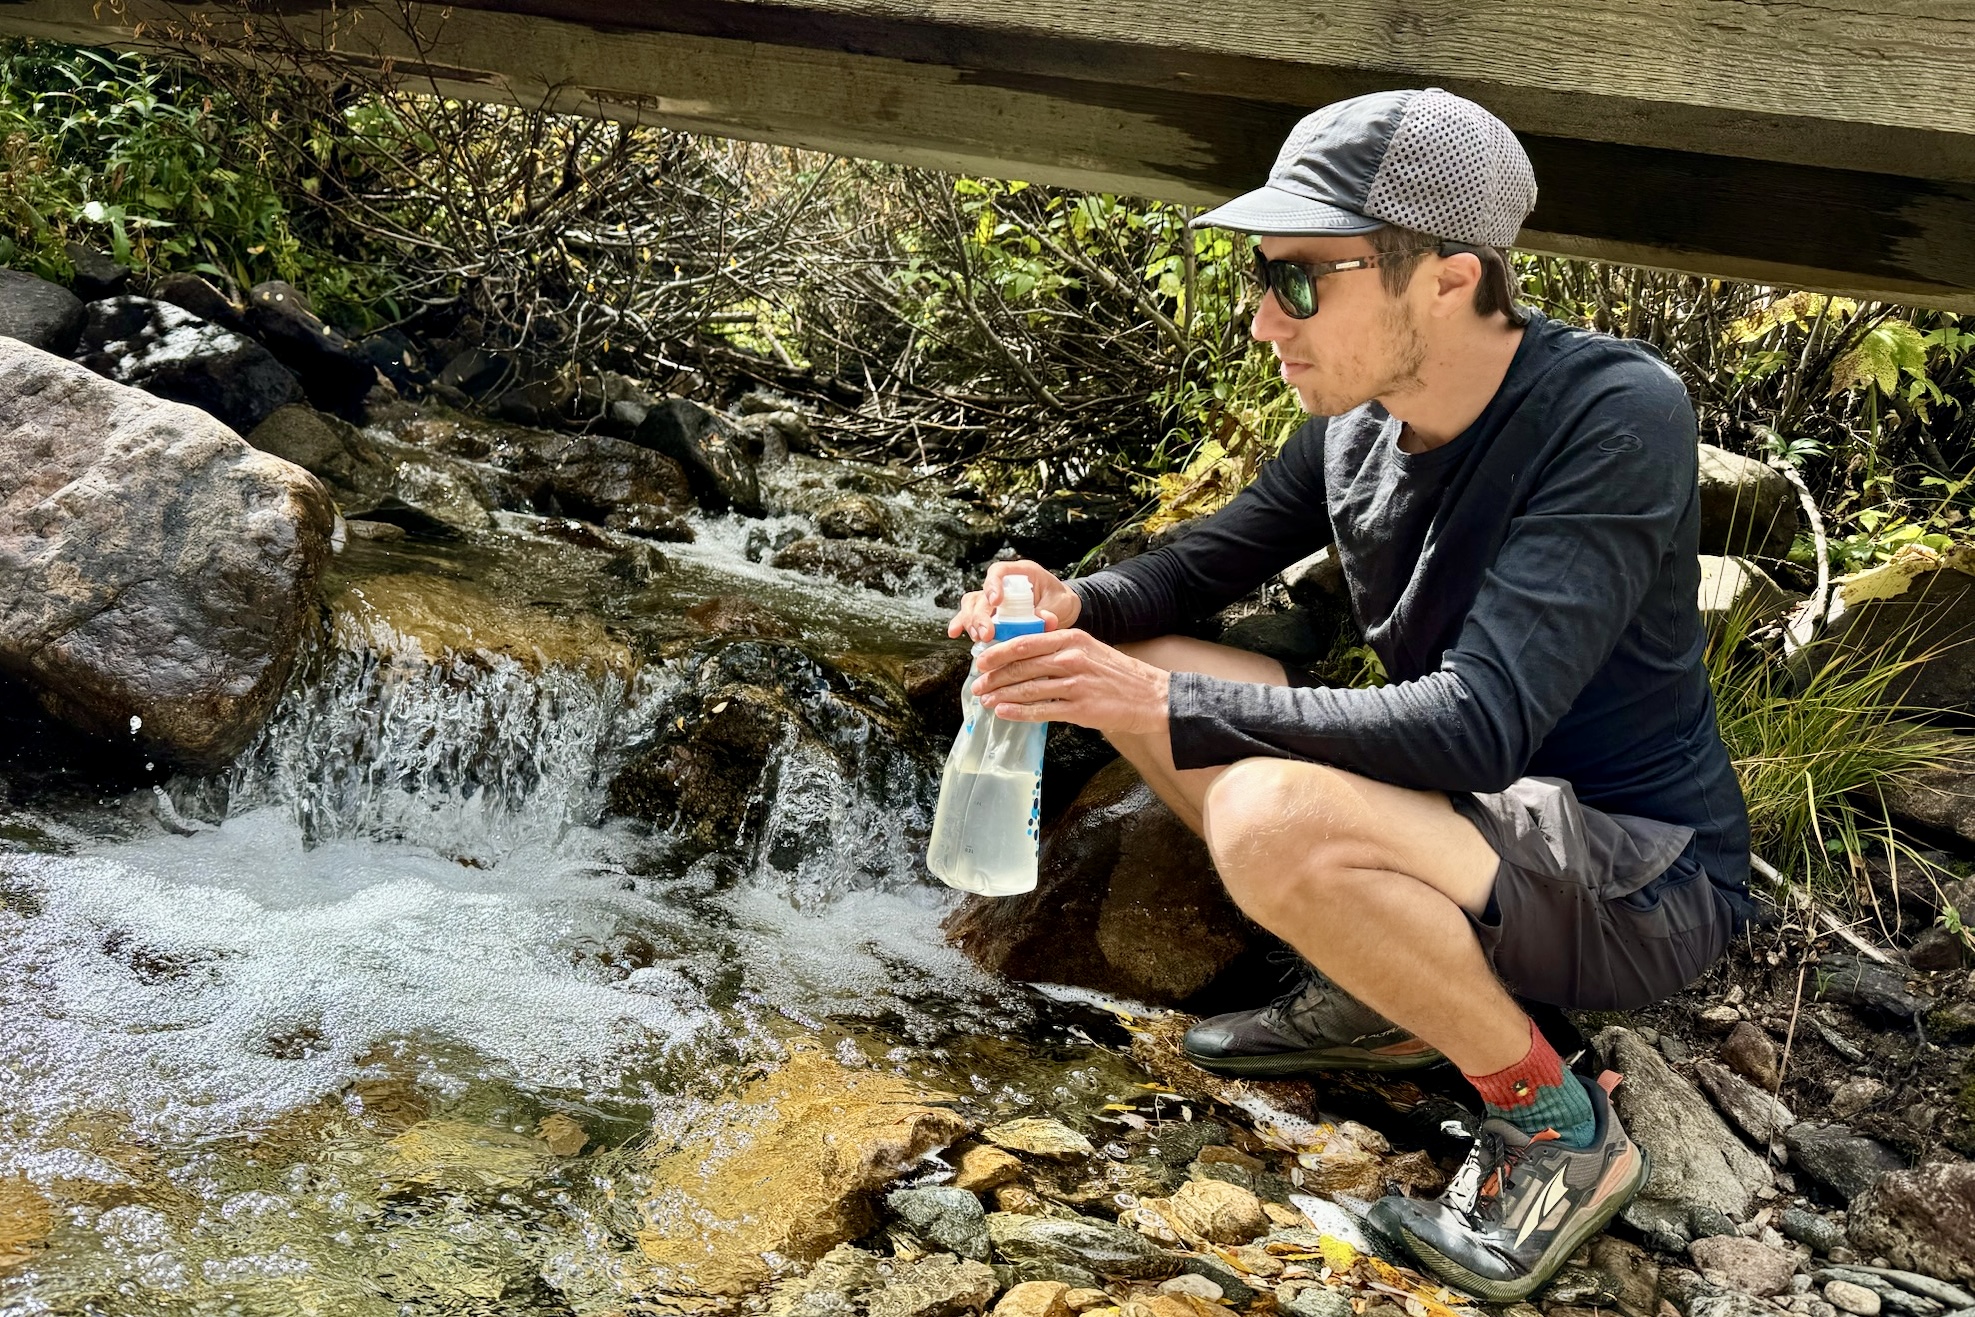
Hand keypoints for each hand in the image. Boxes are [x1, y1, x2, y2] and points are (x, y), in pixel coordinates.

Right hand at [947, 560, 1080, 643]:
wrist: (1060, 609)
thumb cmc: (1060, 601)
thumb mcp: (1060, 604)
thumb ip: (1050, 611)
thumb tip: (1043, 619)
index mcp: (1020, 573)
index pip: (999, 572)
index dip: (993, 584)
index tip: (995, 602)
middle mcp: (1002, 584)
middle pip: (982, 595)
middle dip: (981, 615)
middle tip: (986, 633)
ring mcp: (992, 598)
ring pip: (972, 604)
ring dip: (971, 621)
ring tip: (977, 637)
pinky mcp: (989, 613)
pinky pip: (970, 615)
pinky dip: (961, 623)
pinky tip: (955, 633)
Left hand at [973, 628, 1169, 735]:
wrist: (1151, 697)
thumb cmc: (1117, 674)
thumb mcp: (1089, 649)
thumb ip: (1059, 648)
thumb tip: (1024, 654)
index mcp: (1072, 638)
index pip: (1024, 643)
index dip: (998, 653)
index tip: (981, 661)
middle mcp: (1071, 658)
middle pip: (1021, 666)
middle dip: (994, 677)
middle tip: (977, 684)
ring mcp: (1075, 684)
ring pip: (1027, 688)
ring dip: (1001, 695)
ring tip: (985, 700)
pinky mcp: (1079, 708)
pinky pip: (1041, 710)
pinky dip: (1018, 712)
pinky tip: (1003, 711)